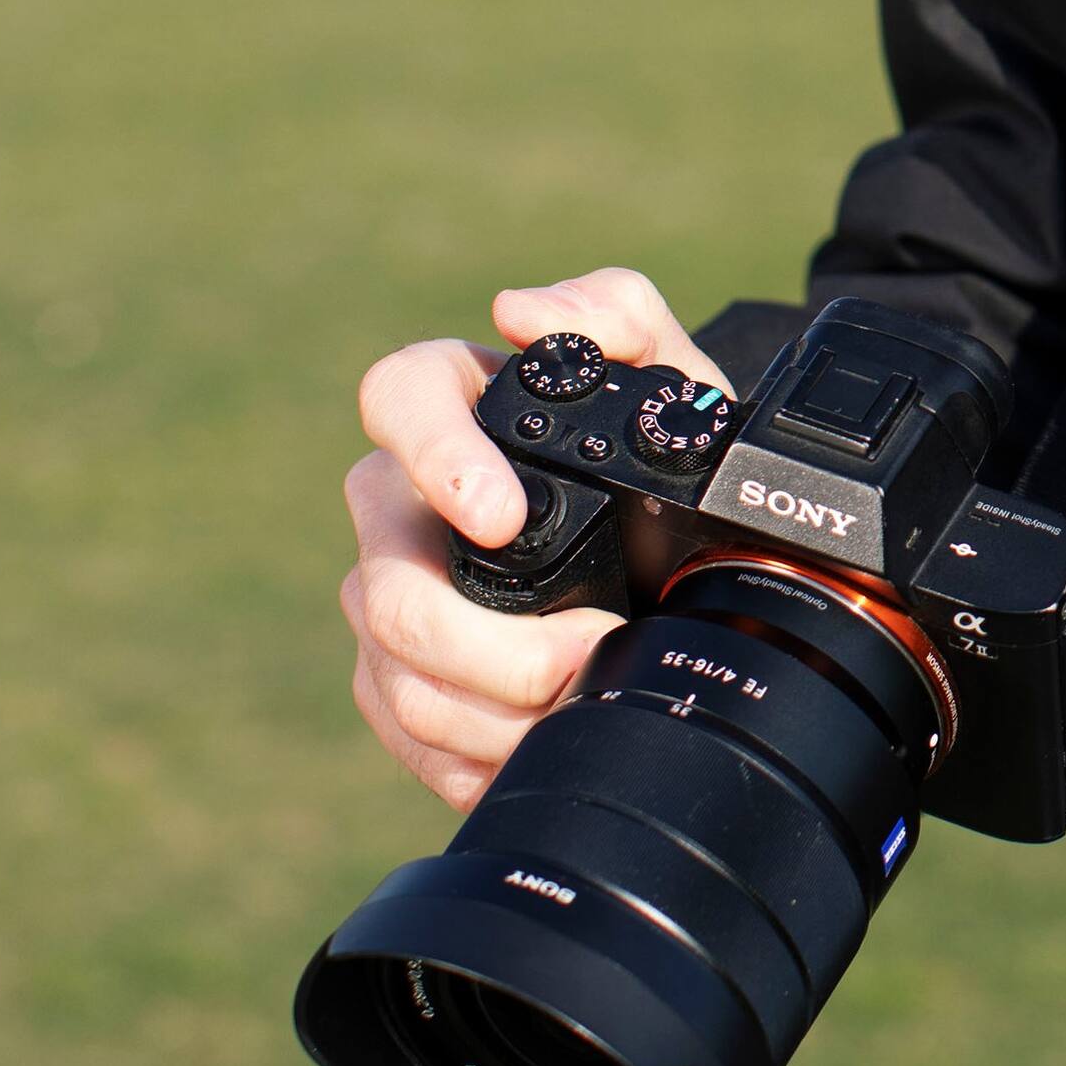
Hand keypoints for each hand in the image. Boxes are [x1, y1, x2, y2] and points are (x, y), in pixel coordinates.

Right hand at [339, 268, 726, 809]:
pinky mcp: (395, 676)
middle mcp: (402, 502)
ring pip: (397, 671)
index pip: (397, 396)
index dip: (433, 456)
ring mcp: (389, 593)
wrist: (678, 554)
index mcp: (454, 407)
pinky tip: (537, 740)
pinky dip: (474, 753)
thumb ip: (619, 312)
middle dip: (486, 643)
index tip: (501, 516)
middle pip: (388, 584)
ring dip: (493, 707)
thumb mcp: (675, 378)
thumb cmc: (662, 455)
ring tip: (581, 698)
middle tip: (588, 650)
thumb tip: (524, 313)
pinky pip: (407, 731)